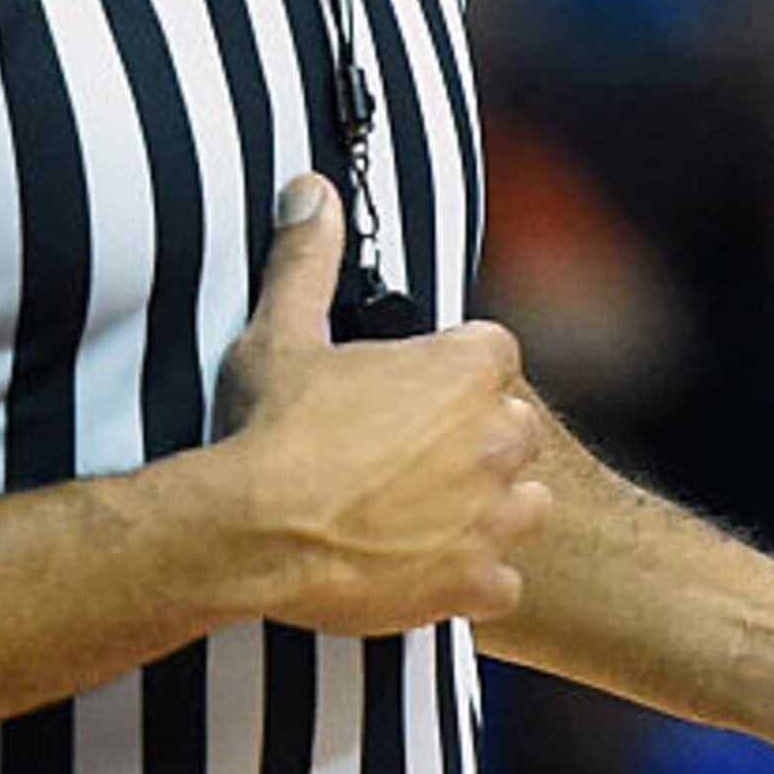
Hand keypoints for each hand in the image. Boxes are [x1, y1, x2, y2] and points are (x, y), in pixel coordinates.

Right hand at [200, 176, 550, 633]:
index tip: (412, 394)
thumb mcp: (283, 331)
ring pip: (524, 504)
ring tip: (422, 515)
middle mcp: (498, 437)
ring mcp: (494, 515)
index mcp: (469, 368)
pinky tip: (421, 571)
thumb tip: (310, 191)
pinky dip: (469, 580)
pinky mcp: (477, 583)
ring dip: (486, 509)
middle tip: (408, 458)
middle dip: (474, 441)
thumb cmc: (270, 429)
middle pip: (513, 429)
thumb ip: (309, 257)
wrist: (249, 530)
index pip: (494, 355)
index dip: (452, 375)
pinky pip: (499, 582)